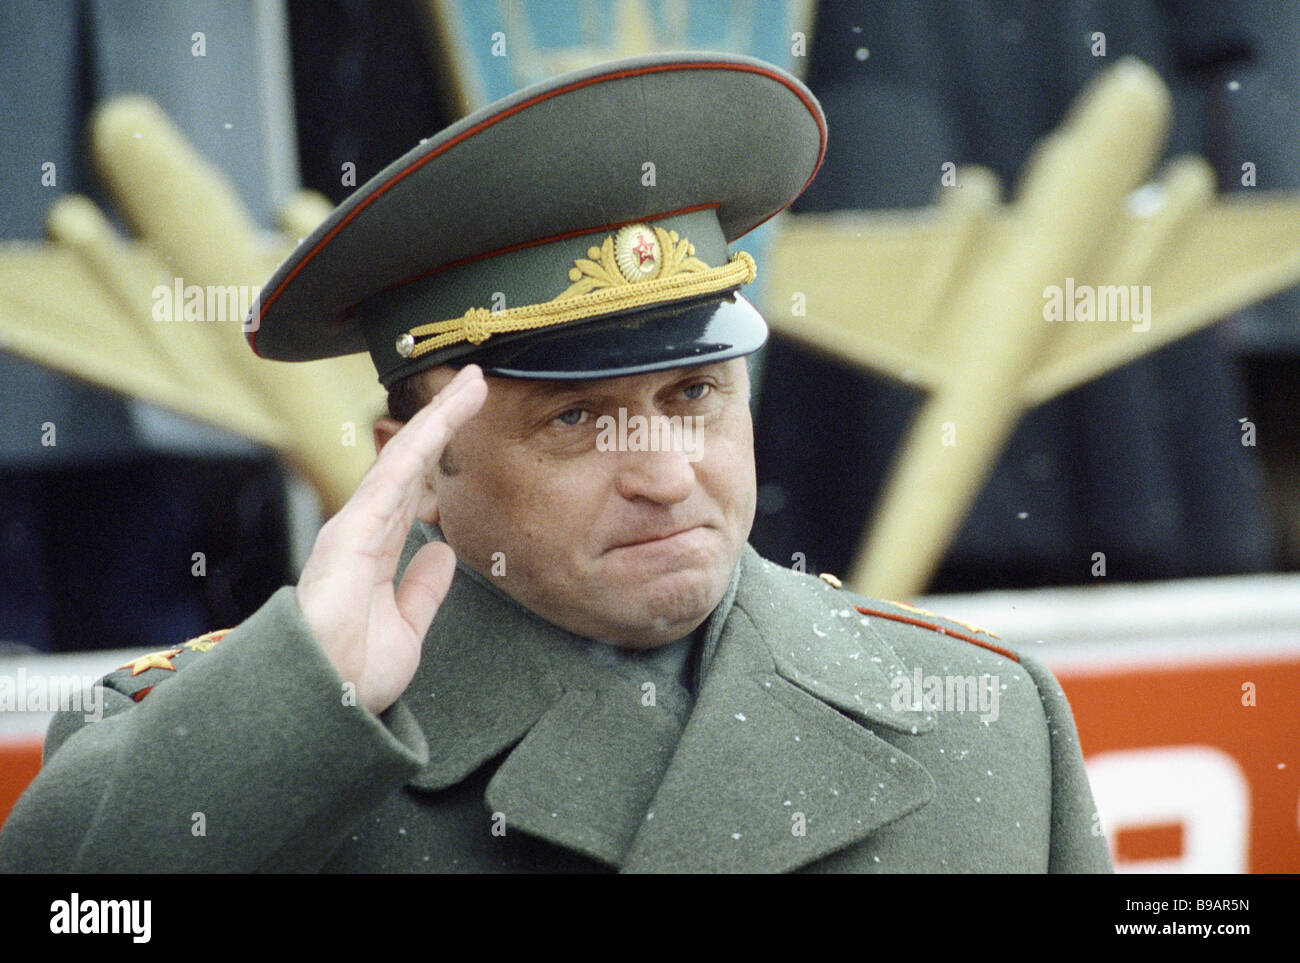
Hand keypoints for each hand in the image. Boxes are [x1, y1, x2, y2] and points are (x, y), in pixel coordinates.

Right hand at [295, 365, 487, 713]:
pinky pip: (394, 475)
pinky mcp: (354, 529)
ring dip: (439, 417)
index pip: (415, 494)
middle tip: (473, 384)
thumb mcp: (405, 629)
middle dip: (442, 421)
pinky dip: (422, 441)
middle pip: (412, 463)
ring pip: (406, 457)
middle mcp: (364, 531)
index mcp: (374, 554)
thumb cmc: (353, 675)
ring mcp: (357, 526)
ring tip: (471, 382)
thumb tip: (442, 553)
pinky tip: (445, 413)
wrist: (324, 703)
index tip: (464, 427)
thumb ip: (422, 590)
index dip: (438, 458)